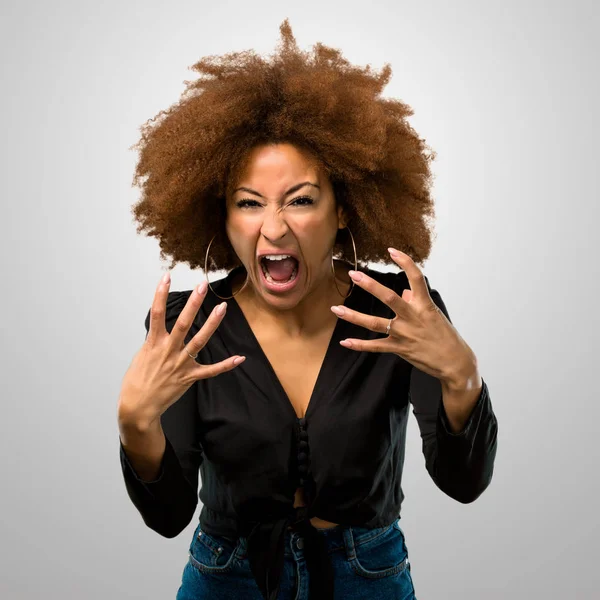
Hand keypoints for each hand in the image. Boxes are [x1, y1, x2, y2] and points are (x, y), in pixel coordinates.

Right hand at [117, 274, 244, 428]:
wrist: (138, 406)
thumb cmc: (137, 380)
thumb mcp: (141, 355)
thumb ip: (155, 340)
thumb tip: (162, 329)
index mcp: (153, 343)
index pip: (156, 313)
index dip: (160, 293)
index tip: (167, 276)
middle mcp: (168, 351)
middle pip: (183, 323)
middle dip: (193, 303)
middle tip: (202, 285)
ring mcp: (180, 364)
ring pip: (199, 341)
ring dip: (212, 324)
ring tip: (222, 308)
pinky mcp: (189, 377)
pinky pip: (210, 370)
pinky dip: (226, 365)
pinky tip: (239, 358)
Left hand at [330, 248, 474, 383]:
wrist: (455, 363)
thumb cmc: (445, 336)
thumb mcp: (434, 314)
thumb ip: (417, 300)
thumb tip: (403, 292)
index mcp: (425, 305)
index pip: (416, 278)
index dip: (405, 262)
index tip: (391, 250)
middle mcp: (413, 317)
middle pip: (389, 298)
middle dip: (370, 285)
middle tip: (354, 274)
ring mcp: (404, 334)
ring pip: (375, 323)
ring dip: (354, 316)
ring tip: (336, 309)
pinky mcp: (399, 349)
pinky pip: (375, 346)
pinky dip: (359, 345)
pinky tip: (345, 341)